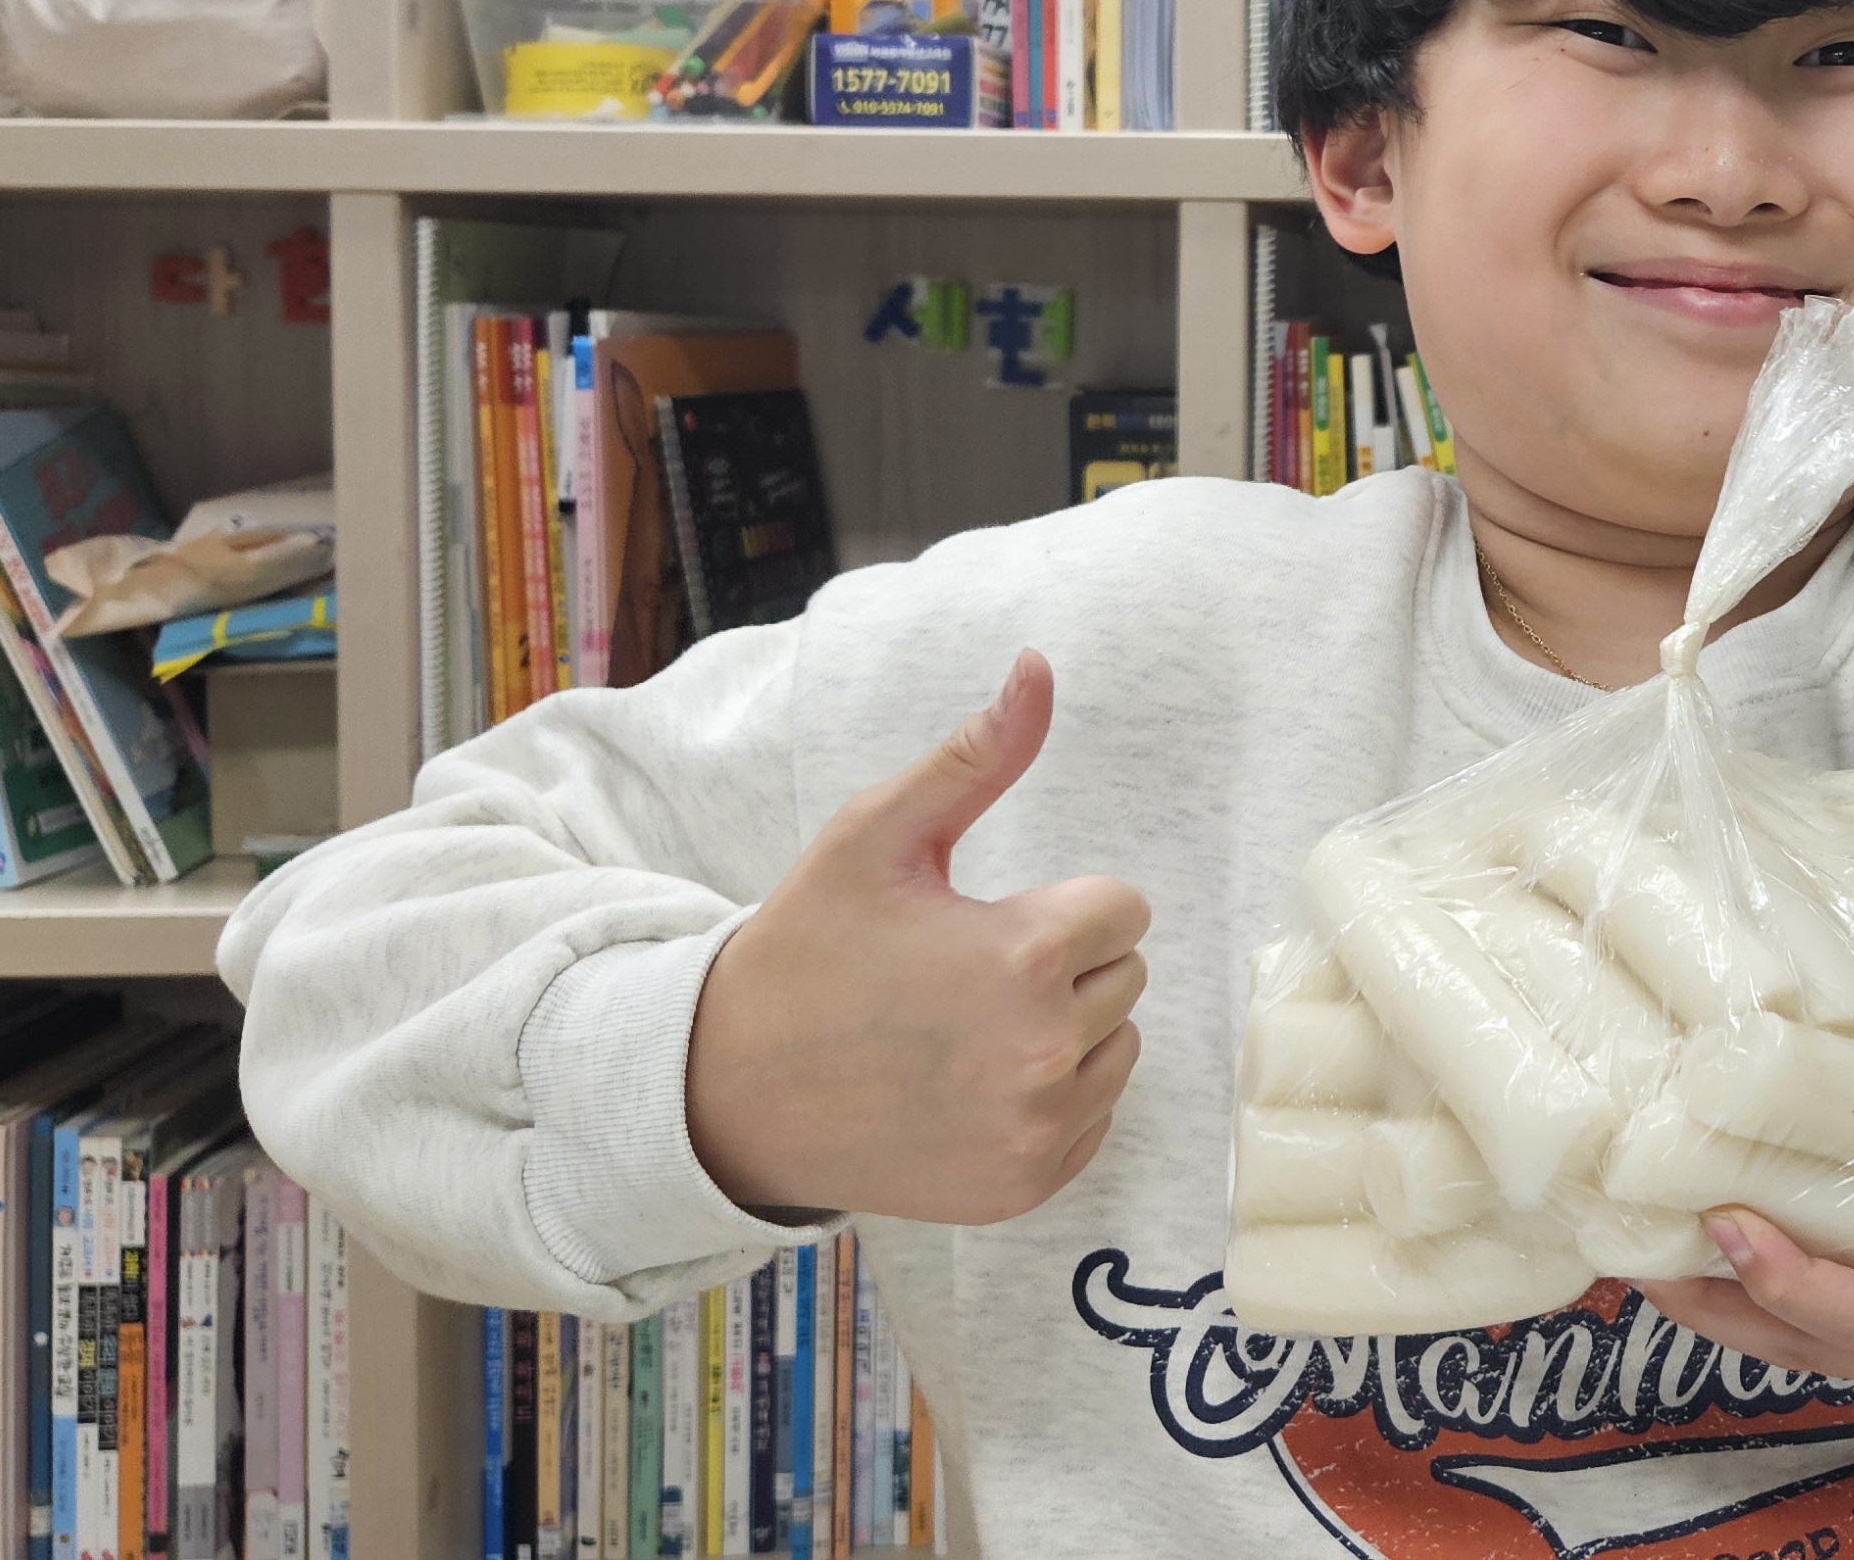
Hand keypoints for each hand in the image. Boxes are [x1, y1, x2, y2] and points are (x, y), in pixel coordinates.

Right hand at [685, 651, 1147, 1224]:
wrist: (729, 1092)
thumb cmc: (807, 951)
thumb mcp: (876, 837)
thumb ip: (976, 755)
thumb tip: (1040, 666)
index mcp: (1026, 956)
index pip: (1124, 909)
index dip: (1057, 907)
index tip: (985, 922)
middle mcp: (1046, 1053)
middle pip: (1125, 977)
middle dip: (1062, 966)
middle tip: (962, 977)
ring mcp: (1038, 1131)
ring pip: (1117, 1049)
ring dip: (1064, 1033)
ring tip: (965, 1031)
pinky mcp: (1024, 1186)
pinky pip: (1092, 1121)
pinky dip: (1048, 1102)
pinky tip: (968, 1087)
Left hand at [1646, 1024, 1853, 1408]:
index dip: (1790, 1280)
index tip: (1725, 1222)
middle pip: (1812, 1346)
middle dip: (1720, 1302)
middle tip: (1630, 1243)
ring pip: (1804, 1346)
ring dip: (1724, 1303)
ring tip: (1637, 1244)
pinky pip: (1821, 1326)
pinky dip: (1759, 1291)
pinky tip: (1705, 1242)